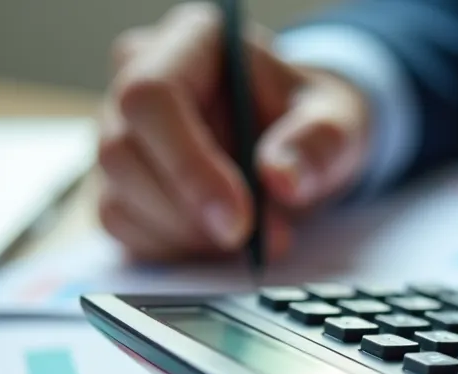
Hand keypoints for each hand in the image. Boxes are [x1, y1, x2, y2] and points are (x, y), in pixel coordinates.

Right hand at [97, 3, 372, 259]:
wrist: (300, 145)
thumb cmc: (311, 120)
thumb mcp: (338, 122)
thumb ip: (318, 143)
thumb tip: (281, 178)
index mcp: (190, 41)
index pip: (152, 96)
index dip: (188, 165)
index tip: (238, 220)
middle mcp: (138, 76)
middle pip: (123, 153)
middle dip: (194, 214)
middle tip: (266, 238)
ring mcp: (120, 130)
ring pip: (119, 199)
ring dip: (191, 237)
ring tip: (258, 235)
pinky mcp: (119, 182)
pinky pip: (126, 229)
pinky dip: (179, 248)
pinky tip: (222, 238)